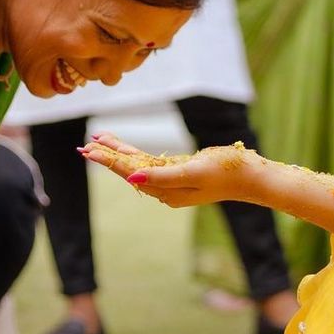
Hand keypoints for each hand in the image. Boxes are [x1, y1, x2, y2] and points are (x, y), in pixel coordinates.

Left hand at [82, 132, 255, 206]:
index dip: (109, 161)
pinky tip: (127, 148)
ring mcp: (172, 182)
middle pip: (129, 169)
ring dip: (119, 152)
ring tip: (98, 141)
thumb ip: (161, 176)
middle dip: (107, 157)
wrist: (249, 177)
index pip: (130, 173)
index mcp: (166, 192)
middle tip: (84, 147)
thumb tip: (132, 178)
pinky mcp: (180, 173)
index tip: (89, 150)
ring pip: (138, 164)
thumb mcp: (192, 172)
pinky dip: (137, 153)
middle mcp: (166, 189)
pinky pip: (151, 162)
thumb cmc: (224, 172)